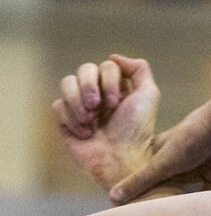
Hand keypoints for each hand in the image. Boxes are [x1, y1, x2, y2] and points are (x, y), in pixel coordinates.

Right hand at [52, 54, 160, 191]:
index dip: (108, 81)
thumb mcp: (149, 94)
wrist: (120, 158)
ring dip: (78, 102)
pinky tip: (85, 133)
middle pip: (84, 69)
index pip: (106, 66)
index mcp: (118, 85)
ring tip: (91, 121)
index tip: (116, 103)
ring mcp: (81, 105)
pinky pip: (57, 105)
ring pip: (66, 83)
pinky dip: (71, 119)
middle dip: (89, 87)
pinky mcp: (66, 120)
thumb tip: (113, 56)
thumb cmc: (137, 129)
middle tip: (98, 107)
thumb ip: (139, 69)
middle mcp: (99, 92)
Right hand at [105, 100, 210, 202]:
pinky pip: (207, 195)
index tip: (126, 209)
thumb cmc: (190, 139)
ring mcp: (198, 168)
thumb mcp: (160, 163)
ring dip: (180, 204)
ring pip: (186, 192)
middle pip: (165, 186)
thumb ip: (140, 181)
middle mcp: (179, 161)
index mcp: (161, 152)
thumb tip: (112, 197)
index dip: (136, 190)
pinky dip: (201, 205)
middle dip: (159, 200)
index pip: (144, 174)